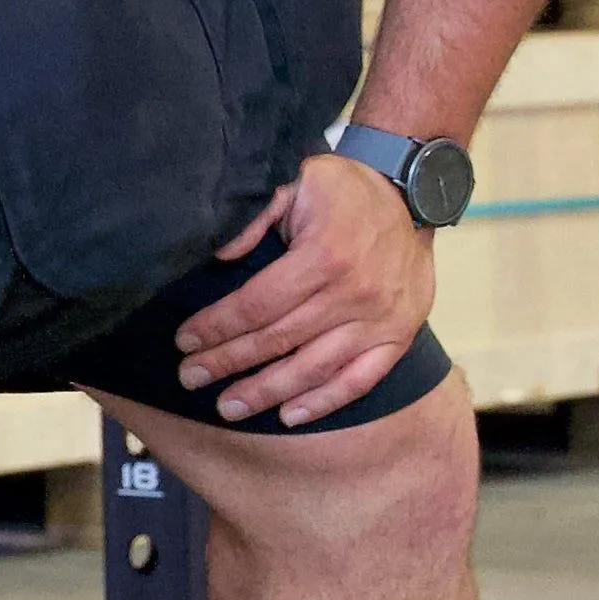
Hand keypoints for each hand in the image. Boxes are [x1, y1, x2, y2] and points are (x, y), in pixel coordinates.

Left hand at [173, 152, 440, 428]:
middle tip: (191, 378)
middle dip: (228, 363)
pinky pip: (359, 380)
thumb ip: (256, 217)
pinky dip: (324, 402)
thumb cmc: (346, 189)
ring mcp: (379, 320)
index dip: (217, 326)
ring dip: (267, 392)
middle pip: (278, 340)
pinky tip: (289, 416)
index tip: (185, 341)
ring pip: (313, 368)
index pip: (257, 304)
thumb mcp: (297, 183)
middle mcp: (354, 294)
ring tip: (229, 407)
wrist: (412, 194)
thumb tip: (221, 257)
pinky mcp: (399, 336)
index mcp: (324, 255)